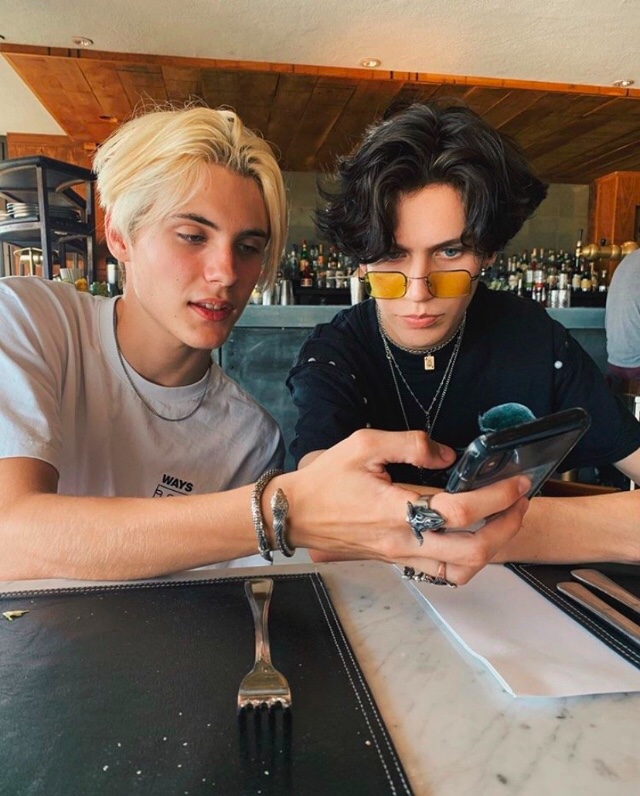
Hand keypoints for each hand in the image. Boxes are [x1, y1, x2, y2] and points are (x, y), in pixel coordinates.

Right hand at [281, 428, 528, 583]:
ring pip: (461, 571)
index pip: (459, 512)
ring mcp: (401, 557)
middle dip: (507, 527)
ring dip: (492, 549)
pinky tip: (471, 537)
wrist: (296, 513)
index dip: (495, 497)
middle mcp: (403, 542)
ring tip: (502, 521)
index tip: (516, 481)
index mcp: (395, 511)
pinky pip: (442, 573)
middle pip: (472, 552)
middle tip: (520, 502)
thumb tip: (447, 454)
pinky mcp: (397, 561)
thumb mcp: (363, 444)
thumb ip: (410, 444)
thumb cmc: (325, 479)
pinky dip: (467, 561)